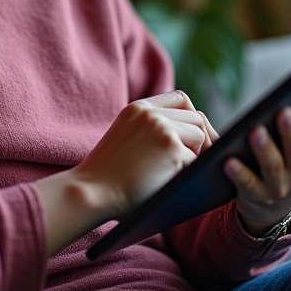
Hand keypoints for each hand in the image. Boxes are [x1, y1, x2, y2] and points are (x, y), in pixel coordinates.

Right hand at [72, 90, 218, 217]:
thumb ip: (149, 128)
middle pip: (196, 118)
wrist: (91, 191)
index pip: (180, 99)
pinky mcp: (170, 147)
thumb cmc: (107, 174)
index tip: (192, 138)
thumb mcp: (125, 137)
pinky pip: (195, 160)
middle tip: (193, 160)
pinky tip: (170, 181)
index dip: (191, 118)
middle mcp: (150, 113)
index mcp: (138, 108)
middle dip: (199, 139)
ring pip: (199, 136)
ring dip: (194, 155)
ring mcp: (161, 128)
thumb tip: (193, 136)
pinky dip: (187, 173)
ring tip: (176, 171)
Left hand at [223, 83, 290, 235]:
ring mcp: (281, 185)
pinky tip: (228, 161)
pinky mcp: (258, 195)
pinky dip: (239, 172)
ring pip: (273, 166)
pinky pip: (247, 182)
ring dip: (265, 148)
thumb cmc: (284, 158)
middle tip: (285, 110)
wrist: (273, 207)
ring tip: (255, 131)